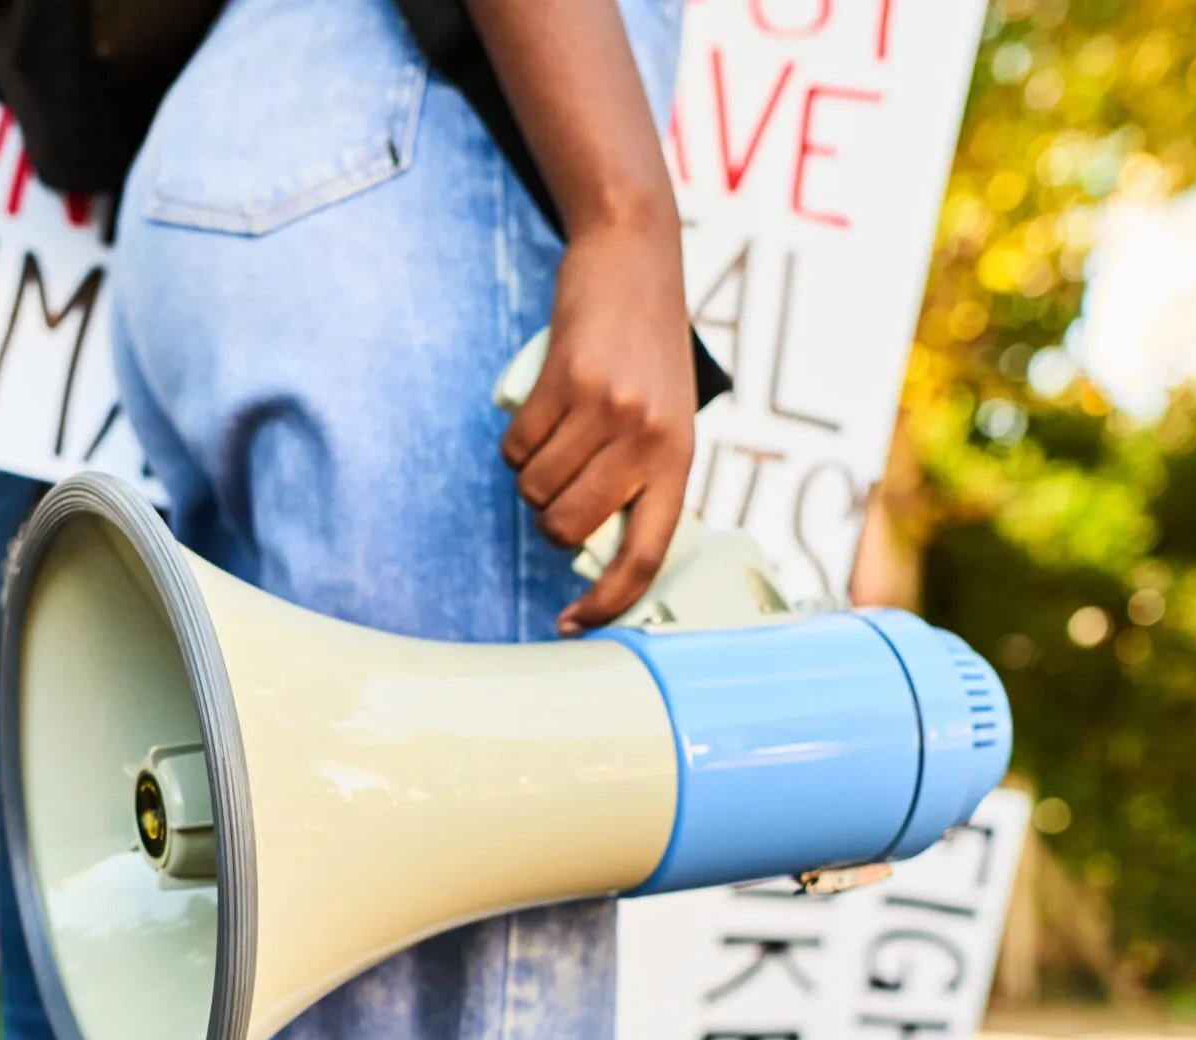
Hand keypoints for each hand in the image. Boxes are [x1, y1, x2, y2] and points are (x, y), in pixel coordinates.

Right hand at [501, 210, 696, 634]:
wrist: (634, 259)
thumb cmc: (648, 348)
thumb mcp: (666, 416)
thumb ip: (640, 475)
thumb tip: (594, 544)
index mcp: (678, 460)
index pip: (645, 556)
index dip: (608, 602)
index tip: (574, 624)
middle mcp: (646, 440)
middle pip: (568, 527)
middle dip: (548, 520)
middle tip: (559, 483)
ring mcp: (605, 410)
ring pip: (537, 487)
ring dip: (531, 475)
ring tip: (556, 435)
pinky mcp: (565, 379)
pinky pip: (518, 444)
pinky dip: (517, 440)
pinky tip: (540, 410)